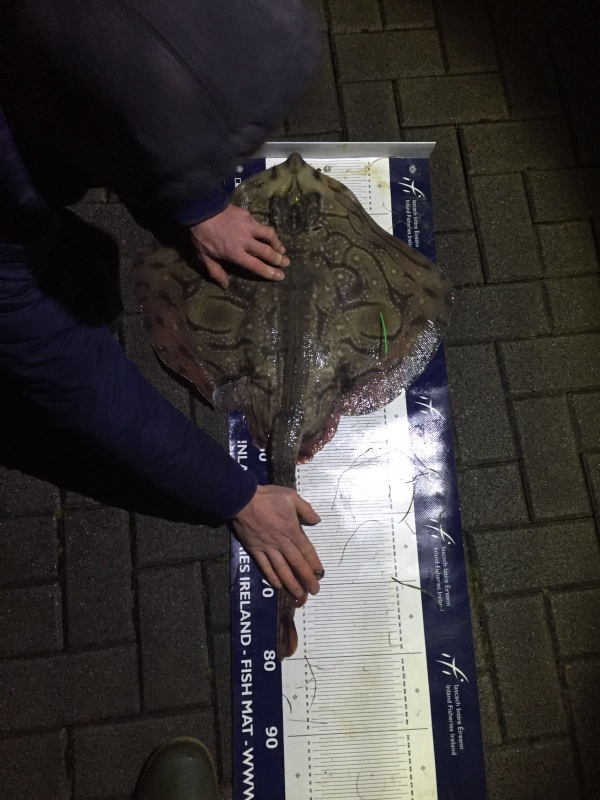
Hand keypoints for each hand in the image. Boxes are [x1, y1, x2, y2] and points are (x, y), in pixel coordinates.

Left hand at [191, 205, 289, 287]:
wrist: (201, 209)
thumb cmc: (202, 236)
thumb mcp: (204, 257)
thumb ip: (216, 272)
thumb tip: (225, 286)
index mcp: (236, 254)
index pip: (257, 266)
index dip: (270, 272)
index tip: (281, 276)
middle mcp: (246, 241)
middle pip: (267, 252)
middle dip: (279, 259)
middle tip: (286, 263)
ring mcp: (248, 226)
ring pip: (269, 235)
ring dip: (277, 243)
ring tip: (282, 248)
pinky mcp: (247, 215)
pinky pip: (260, 224)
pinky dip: (265, 231)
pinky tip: (266, 234)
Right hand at [231, 484, 322, 599]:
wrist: (242, 499)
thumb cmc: (268, 497)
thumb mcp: (291, 497)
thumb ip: (305, 509)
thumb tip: (316, 520)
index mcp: (292, 530)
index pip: (306, 550)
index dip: (313, 563)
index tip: (320, 574)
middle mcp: (281, 542)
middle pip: (296, 563)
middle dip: (306, 578)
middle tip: (314, 591)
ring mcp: (267, 547)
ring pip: (281, 568)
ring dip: (291, 583)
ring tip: (298, 595)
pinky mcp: (255, 549)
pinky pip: (265, 566)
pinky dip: (271, 577)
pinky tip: (277, 585)